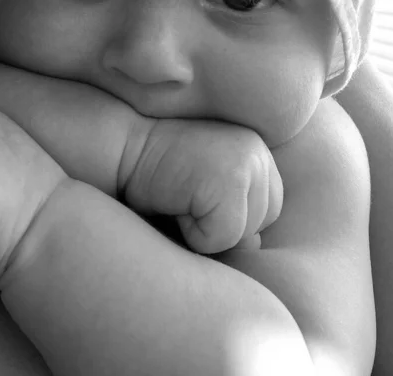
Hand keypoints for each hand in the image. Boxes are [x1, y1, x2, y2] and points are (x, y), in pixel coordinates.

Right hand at [120, 119, 282, 253]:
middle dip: (223, 224)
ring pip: (244, 234)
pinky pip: (222, 237)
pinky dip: (194, 235)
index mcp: (256, 151)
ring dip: (207, 230)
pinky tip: (176, 203)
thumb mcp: (206, 187)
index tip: (197, 195)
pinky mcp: (229, 181)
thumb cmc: (159, 173)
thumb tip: (254, 245)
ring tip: (181, 198)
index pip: (268, 209)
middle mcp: (259, 153)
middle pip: (261, 223)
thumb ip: (237, 211)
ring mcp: (247, 164)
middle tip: (187, 196)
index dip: (231, 216)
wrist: (124, 148)